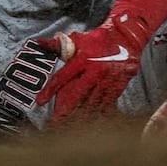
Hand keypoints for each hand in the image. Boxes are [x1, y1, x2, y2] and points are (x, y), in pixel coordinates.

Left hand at [35, 17, 152, 124]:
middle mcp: (94, 71)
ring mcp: (107, 80)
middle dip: (65, 110)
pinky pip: (107, 104)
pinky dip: (99, 114)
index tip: (40, 102)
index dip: (50, 90)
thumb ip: (58, 44)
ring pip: (92, 102)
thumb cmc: (99, 38)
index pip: (62, 77)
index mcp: (82, 59)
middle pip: (77, 95)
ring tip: (70, 128)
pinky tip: (92, 123)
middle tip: (54, 123)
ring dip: (80, 116)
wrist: (127, 37)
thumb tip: (39, 43)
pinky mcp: (118, 87)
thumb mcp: (77, 39)